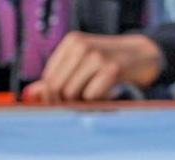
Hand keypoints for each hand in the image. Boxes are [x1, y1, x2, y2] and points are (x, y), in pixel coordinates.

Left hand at [23, 31, 164, 101]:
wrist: (143, 55)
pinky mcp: (111, 68)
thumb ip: (57, 80)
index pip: (48, 78)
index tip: (62, 102)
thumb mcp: (81, 68)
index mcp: (71, 42)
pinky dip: (97, 101)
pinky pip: (91, 97)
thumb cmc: (108, 65)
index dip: (51, 96)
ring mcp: (96, 56)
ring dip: (82, 102)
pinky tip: (106, 92)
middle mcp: (82, 45)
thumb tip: (30, 94)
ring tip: (95, 93)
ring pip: (72, 94)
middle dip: (65, 101)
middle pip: (57, 88)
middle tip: (81, 102)